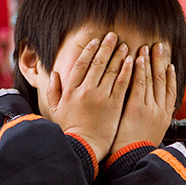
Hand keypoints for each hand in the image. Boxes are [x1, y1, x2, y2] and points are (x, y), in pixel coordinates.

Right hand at [45, 33, 133, 161]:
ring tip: (125, 45)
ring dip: (119, 55)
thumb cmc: (70, 131)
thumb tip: (54, 74)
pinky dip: (127, 70)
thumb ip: (53, 91)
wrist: (84, 148)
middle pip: (97, 63)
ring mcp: (100, 97)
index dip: (89, 50)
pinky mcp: (114, 105)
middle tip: (113, 36)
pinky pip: (122, 83)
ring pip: (111, 70)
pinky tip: (132, 61)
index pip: (80, 64)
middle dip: (106, 47)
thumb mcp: (55, 110)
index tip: (96, 41)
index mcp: (71, 90)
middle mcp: (85, 90)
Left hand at [110, 42, 176, 153]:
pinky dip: (139, 71)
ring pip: (151, 80)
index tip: (169, 64)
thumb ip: (152, 123)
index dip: (170, 76)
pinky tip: (137, 59)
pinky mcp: (137, 108)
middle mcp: (160, 110)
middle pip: (162, 81)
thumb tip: (151, 119)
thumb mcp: (151, 137)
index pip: (170, 92)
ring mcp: (149, 108)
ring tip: (148, 47)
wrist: (133, 160)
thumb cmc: (137, 151)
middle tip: (160, 46)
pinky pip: (139, 85)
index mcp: (165, 117)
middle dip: (161, 62)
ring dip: (149, 62)